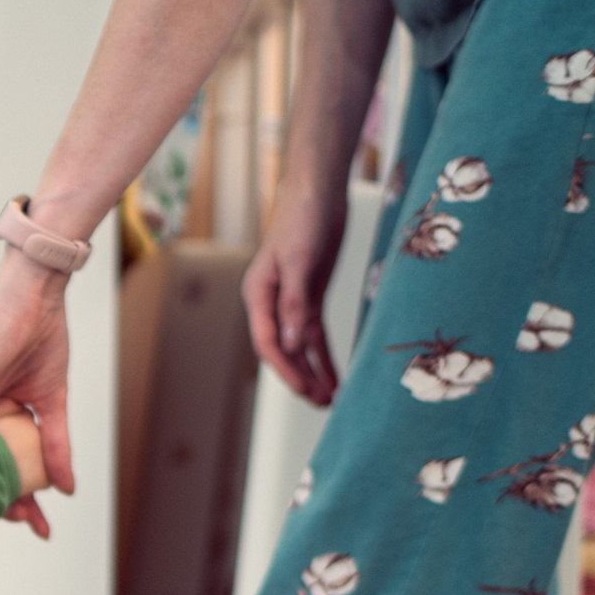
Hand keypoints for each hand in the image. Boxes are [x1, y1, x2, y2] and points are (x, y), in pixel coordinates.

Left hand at [0, 252, 75, 540]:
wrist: (35, 299)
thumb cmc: (42, 339)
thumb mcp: (53, 403)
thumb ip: (56, 446)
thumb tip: (66, 488)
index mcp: (3, 419)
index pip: (10, 468)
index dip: (23, 499)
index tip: (37, 526)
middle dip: (4, 503)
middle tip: (22, 526)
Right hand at [243, 176, 349, 406]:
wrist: (318, 191)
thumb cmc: (304, 218)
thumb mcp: (300, 261)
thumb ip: (295, 303)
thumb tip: (291, 344)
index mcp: (258, 294)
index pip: (268, 342)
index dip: (286, 368)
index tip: (306, 389)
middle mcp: (271, 303)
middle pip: (283, 350)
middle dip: (301, 378)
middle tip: (322, 403)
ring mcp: (291, 302)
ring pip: (299, 347)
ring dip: (314, 373)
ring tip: (331, 400)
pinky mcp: (310, 297)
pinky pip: (314, 335)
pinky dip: (324, 356)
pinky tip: (336, 377)